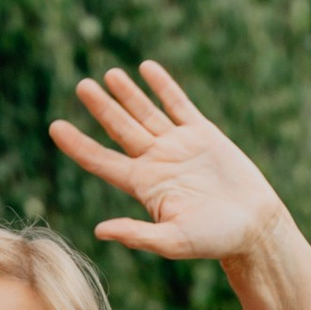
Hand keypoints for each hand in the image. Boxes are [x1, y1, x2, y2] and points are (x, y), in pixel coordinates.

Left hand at [50, 61, 288, 267]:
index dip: (78, 144)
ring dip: (127, 93)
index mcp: (144, 186)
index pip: (102, 161)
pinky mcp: (203, 134)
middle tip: (81, 86)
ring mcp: (178, 145)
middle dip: (101, 107)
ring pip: (146, 113)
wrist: (255, 226)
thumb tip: (100, 230)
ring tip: (108, 74)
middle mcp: (156, 162)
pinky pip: (178, 104)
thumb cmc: (215, 240)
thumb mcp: (174, 241)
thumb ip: (139, 234)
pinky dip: (163, 86)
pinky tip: (147, 68)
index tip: (55, 127)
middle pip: (121, 129)